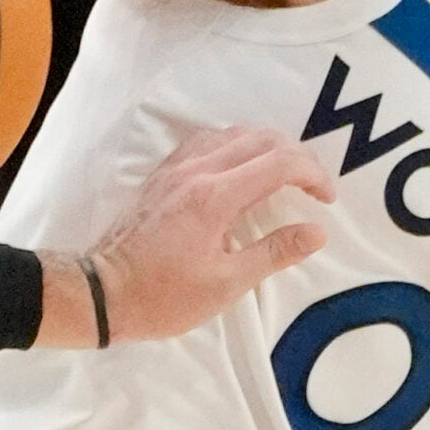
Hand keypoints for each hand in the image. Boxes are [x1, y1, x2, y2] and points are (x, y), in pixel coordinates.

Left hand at [86, 127, 333, 342]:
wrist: (104, 293)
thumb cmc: (165, 296)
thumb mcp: (226, 284)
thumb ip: (274, 252)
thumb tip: (317, 232)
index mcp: (215, 197)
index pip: (279, 163)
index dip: (313, 175)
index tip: (325, 199)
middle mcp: (197, 170)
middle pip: (260, 138)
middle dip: (297, 157)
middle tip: (312, 187)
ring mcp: (176, 168)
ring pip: (233, 133)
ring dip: (266, 147)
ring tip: (283, 176)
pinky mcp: (163, 174)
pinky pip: (207, 141)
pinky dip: (235, 146)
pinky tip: (241, 170)